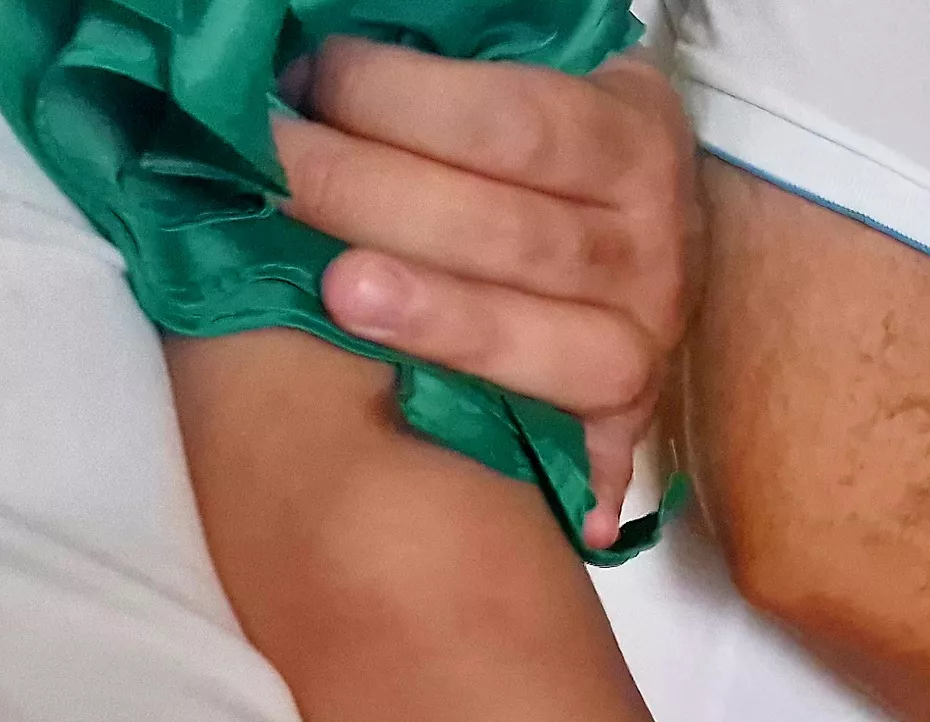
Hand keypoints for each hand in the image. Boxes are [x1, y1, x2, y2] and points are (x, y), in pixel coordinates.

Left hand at [275, 41, 692, 551]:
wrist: (608, 244)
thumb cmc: (515, 161)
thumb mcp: (511, 94)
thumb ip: (445, 85)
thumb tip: (313, 67)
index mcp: (631, 138)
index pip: (519, 123)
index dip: (402, 101)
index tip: (309, 82)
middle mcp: (658, 242)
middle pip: (514, 231)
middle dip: (374, 195)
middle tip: (272, 170)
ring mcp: (647, 336)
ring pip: (547, 335)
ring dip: (431, 312)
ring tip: (334, 288)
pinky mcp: (628, 416)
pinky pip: (578, 437)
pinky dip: (540, 448)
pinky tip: (479, 447)